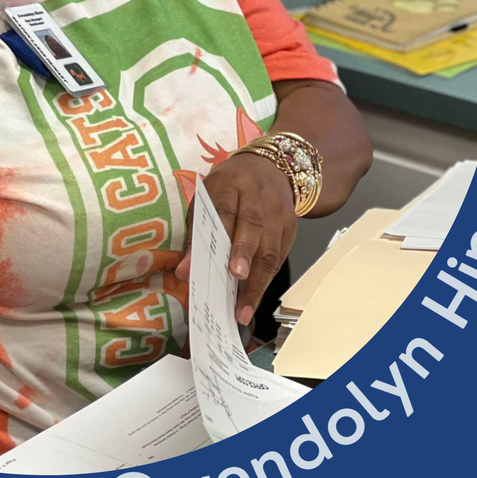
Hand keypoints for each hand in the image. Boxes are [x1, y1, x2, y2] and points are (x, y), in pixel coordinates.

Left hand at [175, 153, 296, 325]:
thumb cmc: (229, 187)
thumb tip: (185, 271)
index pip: (222, 211)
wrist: (269, 167)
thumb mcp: (206, 198)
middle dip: (243, 258)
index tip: (205, 264)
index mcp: (230, 184)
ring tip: (243, 310)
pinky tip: (253, 298)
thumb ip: (196, 232)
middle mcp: (258, 197)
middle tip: (234, 283)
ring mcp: (279, 212)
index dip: (215, 239)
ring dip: (257, 283)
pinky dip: (266, 281)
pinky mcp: (291, 228)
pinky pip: (279, 258)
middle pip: (252, 228)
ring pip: (270, 250)